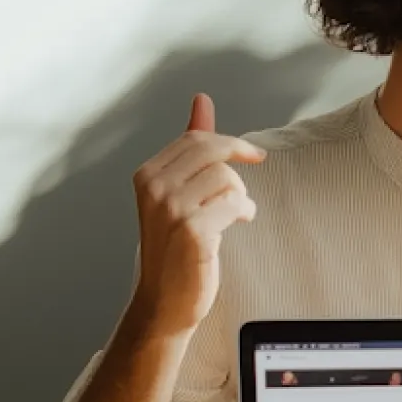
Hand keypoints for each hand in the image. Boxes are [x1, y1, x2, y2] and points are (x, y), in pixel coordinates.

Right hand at [129, 93, 264, 337]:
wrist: (165, 302)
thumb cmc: (175, 246)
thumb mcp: (177, 193)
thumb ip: (190, 148)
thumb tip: (202, 100)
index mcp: (147, 175)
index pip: (195, 139)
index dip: (229, 143)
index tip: (253, 154)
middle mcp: (154, 188)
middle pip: (212, 151)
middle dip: (239, 160)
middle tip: (253, 174)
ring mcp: (172, 209)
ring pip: (227, 178)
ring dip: (241, 195)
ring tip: (236, 214)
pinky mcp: (193, 230)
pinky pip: (235, 203)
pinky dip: (244, 211)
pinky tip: (238, 223)